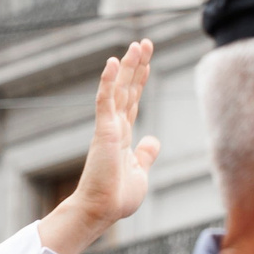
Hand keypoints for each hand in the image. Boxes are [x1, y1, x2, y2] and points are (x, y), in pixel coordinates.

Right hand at [39, 40, 159, 253]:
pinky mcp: (103, 131)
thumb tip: (152, 140)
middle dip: (136, 65)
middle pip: (127, 89)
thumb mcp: (140, 173)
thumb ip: (145, 155)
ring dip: (127, 66)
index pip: (132, 101)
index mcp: (122, 136)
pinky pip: (105, 100)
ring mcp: (108, 128)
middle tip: (144, 42)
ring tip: (137, 44)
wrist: (101, 211)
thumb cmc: (116, 198)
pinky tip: (113, 62)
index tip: (146, 61)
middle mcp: (114, 127)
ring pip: (118, 89)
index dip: (139, 80)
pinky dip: (108, 80)